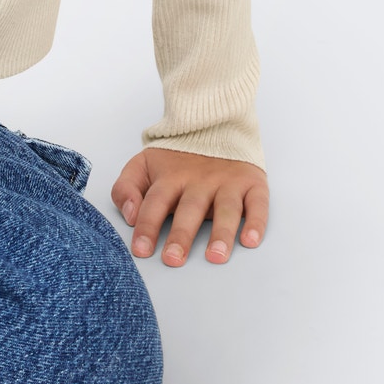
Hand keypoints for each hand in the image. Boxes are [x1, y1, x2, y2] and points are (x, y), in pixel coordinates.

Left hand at [112, 148, 268, 266]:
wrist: (214, 124)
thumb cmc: (175, 158)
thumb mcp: (143, 164)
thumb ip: (126, 188)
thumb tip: (130, 216)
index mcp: (170, 177)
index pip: (155, 202)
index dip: (147, 226)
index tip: (141, 250)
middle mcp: (200, 181)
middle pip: (189, 209)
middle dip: (181, 235)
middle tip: (173, 259)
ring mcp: (228, 182)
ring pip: (226, 209)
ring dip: (221, 232)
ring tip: (215, 256)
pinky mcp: (252, 184)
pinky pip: (257, 203)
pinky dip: (256, 222)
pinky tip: (250, 240)